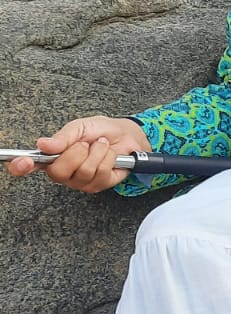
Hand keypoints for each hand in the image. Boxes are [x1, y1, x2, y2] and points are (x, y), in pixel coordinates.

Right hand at [6, 116, 151, 193]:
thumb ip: (62, 137)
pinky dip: (108, 159)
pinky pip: (100, 174)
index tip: (23, 162)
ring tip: (100, 146)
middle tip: (86, 143)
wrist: (125, 135)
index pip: (29, 166)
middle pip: (59, 172)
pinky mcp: (97, 186)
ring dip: (97, 153)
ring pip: (83, 172)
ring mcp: (79, 182)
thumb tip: (42, 144)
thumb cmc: (99, 131)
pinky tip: (109, 155)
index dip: (21, 166)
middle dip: (76, 153)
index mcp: (52, 156)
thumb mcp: (80, 127)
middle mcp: (62, 172)